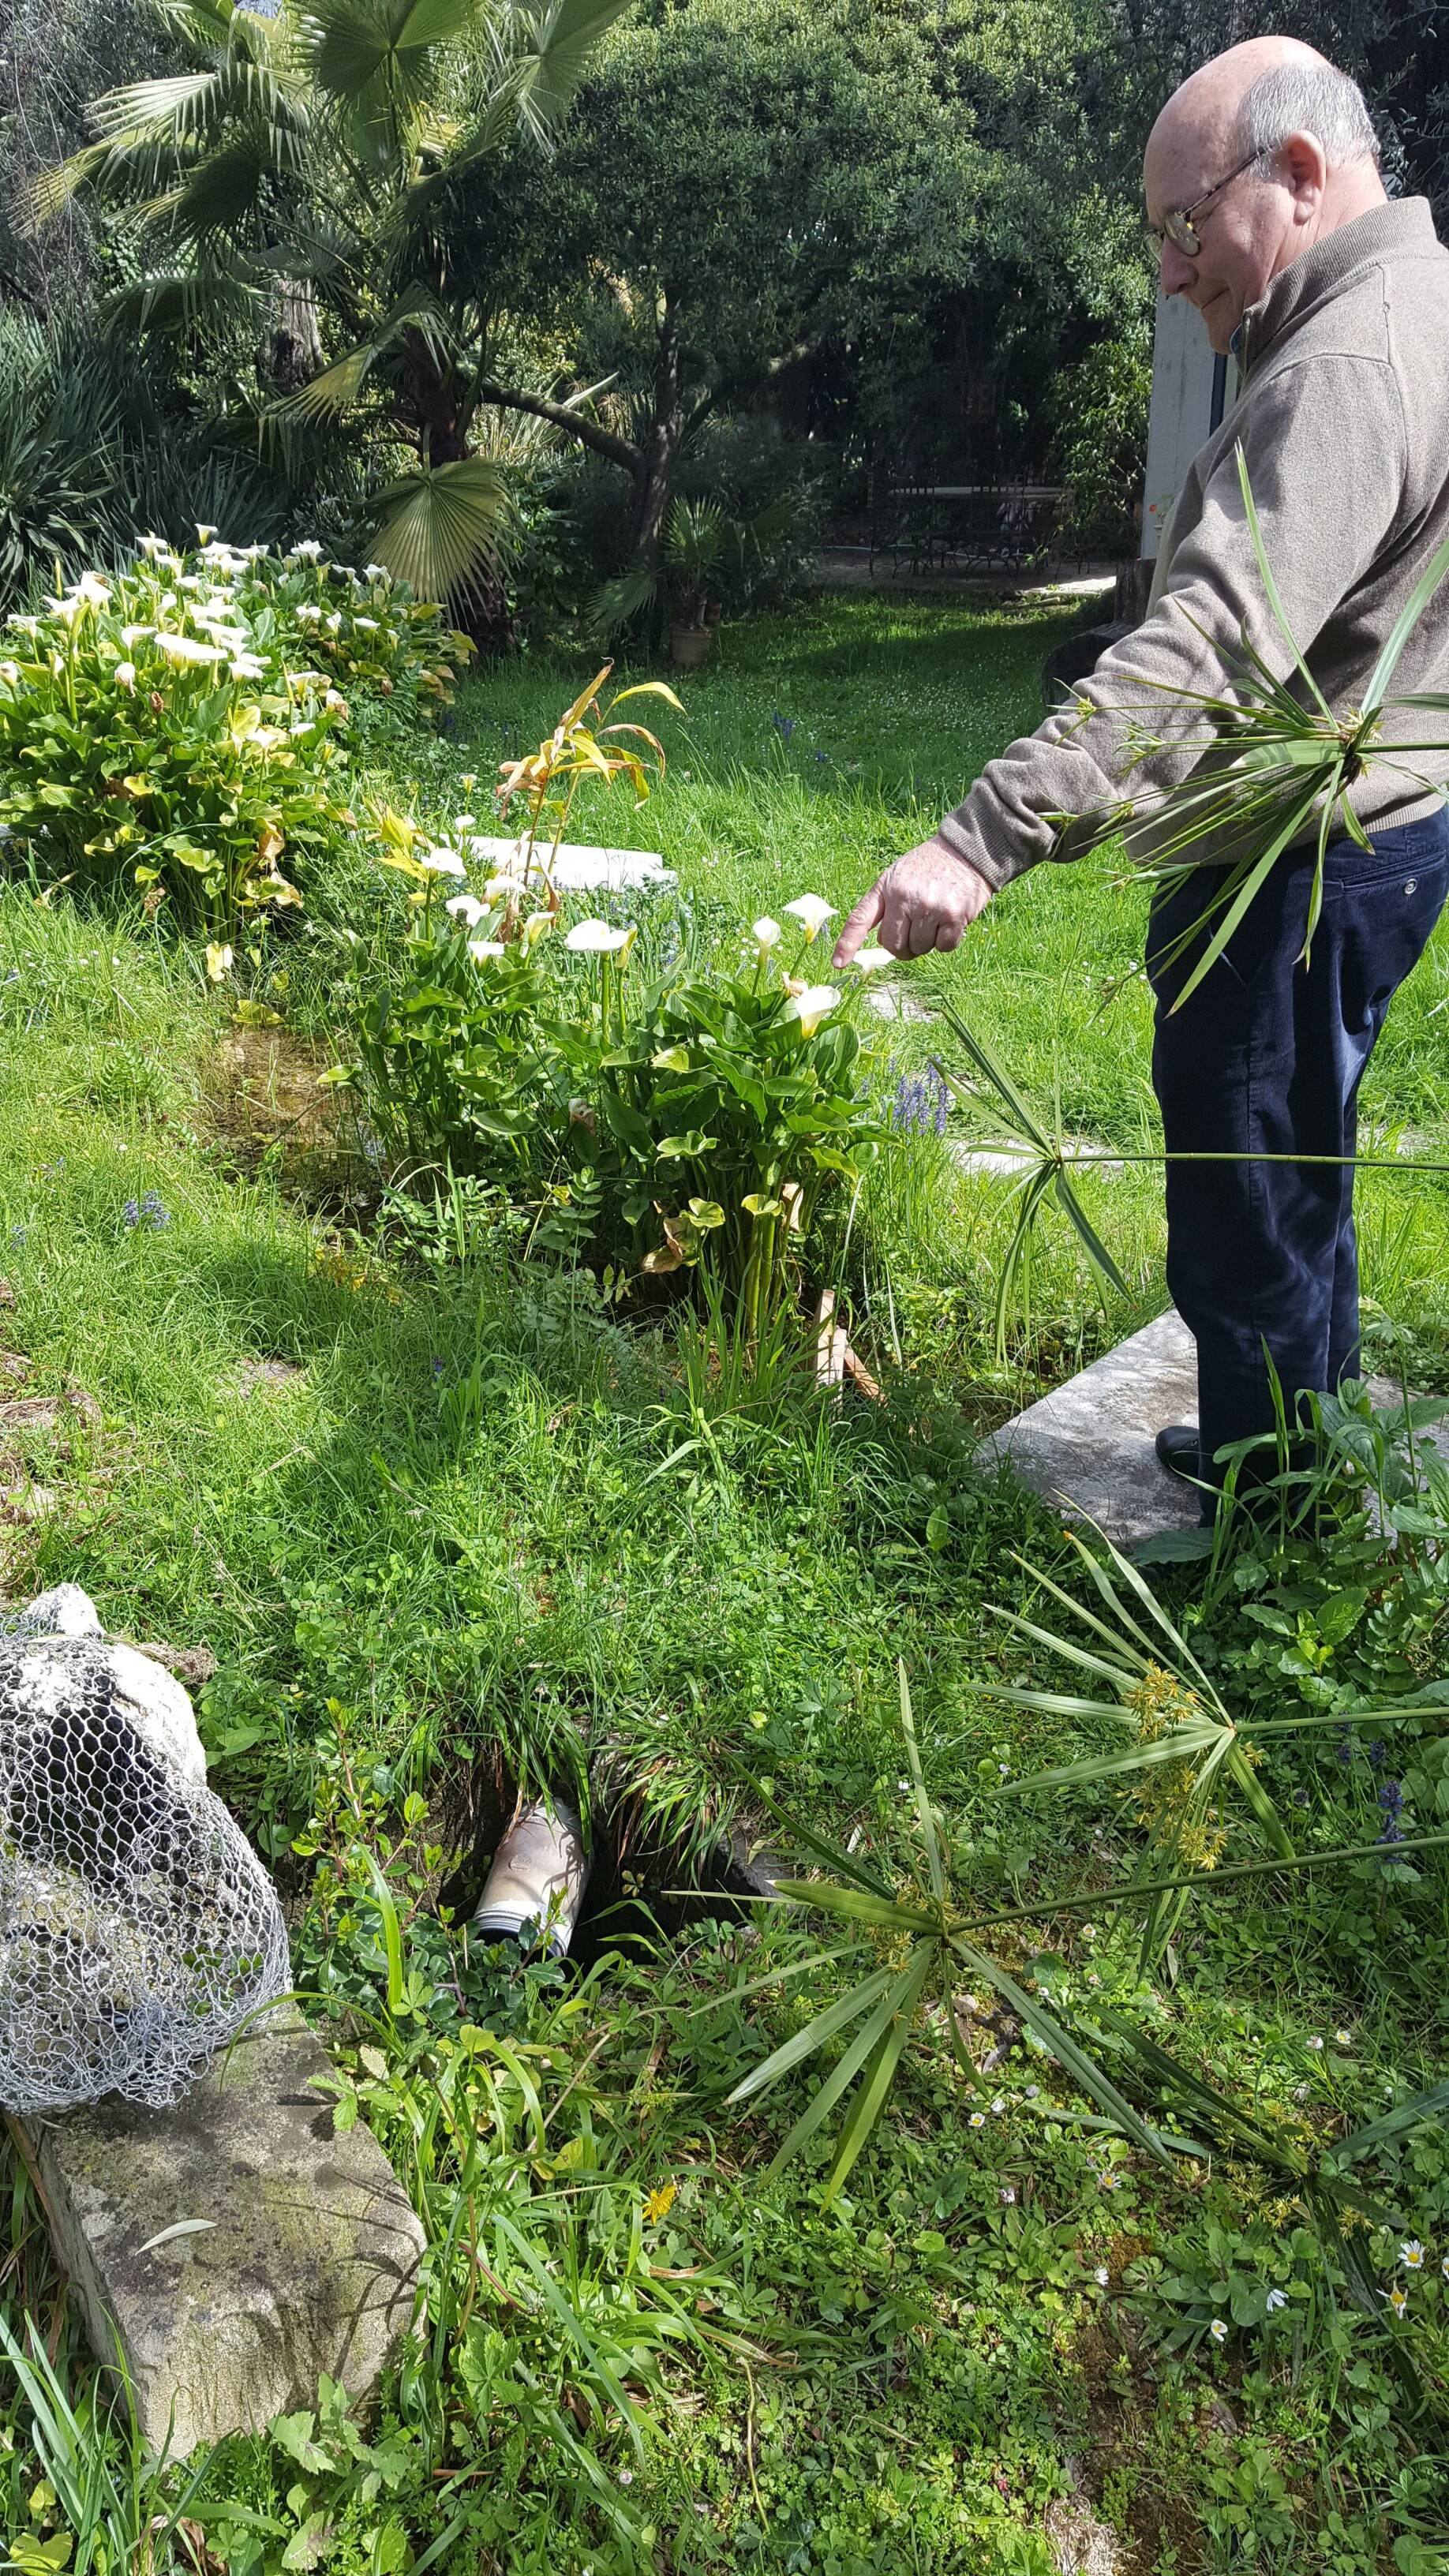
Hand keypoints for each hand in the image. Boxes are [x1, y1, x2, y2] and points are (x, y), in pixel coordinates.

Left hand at [832, 834, 992, 967]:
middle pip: (894, 946)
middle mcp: (905, 898)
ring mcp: (930, 908)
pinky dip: (946, 941)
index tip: (838, 963)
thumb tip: (883, 942)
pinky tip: (950, 921)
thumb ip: (885, 905)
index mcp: (887, 888)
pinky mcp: (954, 916)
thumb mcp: (897, 876)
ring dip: (927, 942)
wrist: (966, 851)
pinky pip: (943, 948)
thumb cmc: (928, 868)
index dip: (847, 944)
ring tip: (935, 917)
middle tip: (915, 930)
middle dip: (903, 946)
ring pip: (920, 948)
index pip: (860, 919)